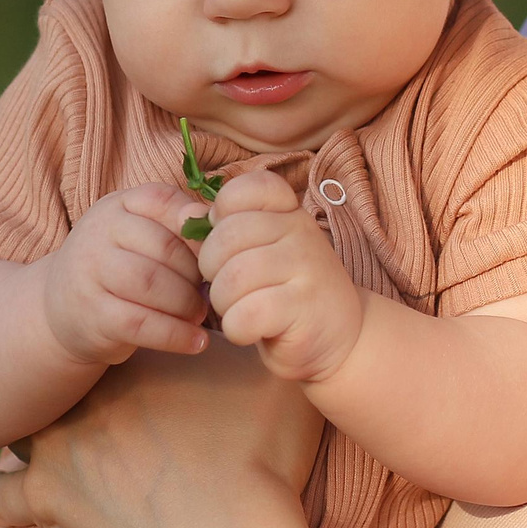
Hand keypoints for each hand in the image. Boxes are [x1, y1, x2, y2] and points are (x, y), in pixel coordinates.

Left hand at [0, 338, 322, 527]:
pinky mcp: (44, 502)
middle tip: (105, 422)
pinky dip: (7, 496)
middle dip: (75, 398)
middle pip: (61, 384)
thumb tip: (259, 315)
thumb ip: (257, 340)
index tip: (141, 387)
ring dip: (37, 442)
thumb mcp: (273, 380)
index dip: (122, 363)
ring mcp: (56, 448)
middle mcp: (85, 396)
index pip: (108, 343)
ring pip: (21, 432)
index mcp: (134, 362)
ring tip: (67, 458)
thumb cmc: (259, 458)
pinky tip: (27, 497)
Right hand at [42, 184, 209, 364]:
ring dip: (188, 304)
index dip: (197, 228)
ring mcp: (91, 273)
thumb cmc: (118, 267)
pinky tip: (196, 342)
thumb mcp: (138, 235)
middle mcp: (98, 233)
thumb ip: (174, 227)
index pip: (164, 201)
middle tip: (212, 291)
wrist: (60, 307)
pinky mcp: (93, 315)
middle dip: (197, 273)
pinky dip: (176, 335)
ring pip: (152, 284)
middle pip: (164, 248)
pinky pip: (142, 324)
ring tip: (200, 314)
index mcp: (117, 205)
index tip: (218, 252)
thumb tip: (221, 229)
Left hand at [195, 169, 367, 383]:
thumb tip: (186, 217)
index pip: (243, 189)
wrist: (341, 339)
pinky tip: (251, 331)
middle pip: (225, 237)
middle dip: (211, 270)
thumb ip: (227, 230)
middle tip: (228, 288)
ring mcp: (306, 266)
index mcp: (287, 210)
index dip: (220, 215)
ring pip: (232, 278)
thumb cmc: (287, 293)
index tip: (229, 245)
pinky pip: (246, 314)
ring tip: (240, 310)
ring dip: (223, 304)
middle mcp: (300, 230)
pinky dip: (237, 329)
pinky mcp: (303, 307)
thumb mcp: (261, 251)